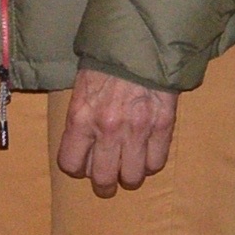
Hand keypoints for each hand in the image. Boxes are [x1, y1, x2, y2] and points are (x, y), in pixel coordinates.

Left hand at [53, 70, 182, 195]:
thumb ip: (80, 120)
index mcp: (81, 119)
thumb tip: (81, 146)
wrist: (139, 48)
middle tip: (107, 184)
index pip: (71, 164)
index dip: (76, 169)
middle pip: (104, 178)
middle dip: (104, 186)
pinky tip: (146, 156)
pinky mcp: (163, 128)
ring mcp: (138, 131)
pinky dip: (151, 164)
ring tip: (128, 171)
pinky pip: (157, 163)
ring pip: (133, 176)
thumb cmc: (105, 67)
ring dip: (130, 177)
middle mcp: (108, 130)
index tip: (82, 167)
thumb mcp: (80, 91)